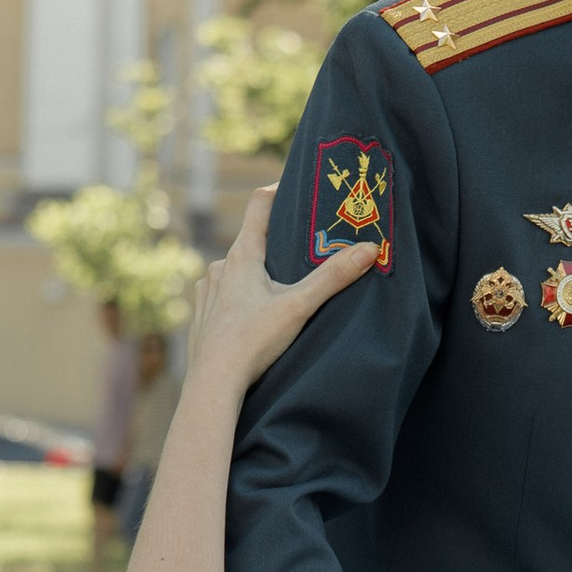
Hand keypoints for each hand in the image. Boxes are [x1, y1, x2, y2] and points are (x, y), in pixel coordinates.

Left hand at [185, 188, 378, 396]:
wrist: (214, 383)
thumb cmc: (253, 341)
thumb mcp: (299, 306)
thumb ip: (333, 277)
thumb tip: (370, 248)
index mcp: (241, 257)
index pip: (258, 206)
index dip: (276, 192)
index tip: (293, 188)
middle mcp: (220, 268)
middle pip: (249, 242)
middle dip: (272, 244)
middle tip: (298, 250)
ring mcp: (207, 293)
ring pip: (234, 272)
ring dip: (254, 275)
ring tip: (276, 288)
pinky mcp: (202, 317)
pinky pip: (222, 296)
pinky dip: (238, 298)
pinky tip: (251, 315)